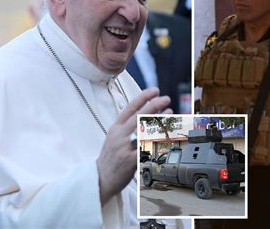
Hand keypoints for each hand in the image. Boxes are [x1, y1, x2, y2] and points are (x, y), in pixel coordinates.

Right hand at [96, 88, 171, 205]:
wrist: (99, 179)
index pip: (130, 108)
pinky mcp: (130, 160)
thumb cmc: (111, 158)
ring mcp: (124, 147)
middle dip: (154, 104)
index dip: (143, 97)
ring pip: (144, 130)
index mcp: (116, 128)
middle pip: (139, 115)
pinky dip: (157, 140)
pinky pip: (146, 148)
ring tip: (170, 113)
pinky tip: (166, 135)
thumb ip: (127, 126)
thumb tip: (145, 113)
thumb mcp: (114, 137)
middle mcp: (120, 135)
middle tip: (166, 98)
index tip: (154, 90)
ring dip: (159, 120)